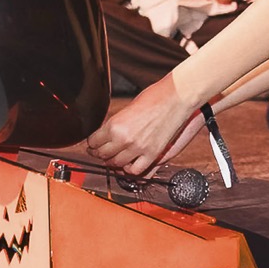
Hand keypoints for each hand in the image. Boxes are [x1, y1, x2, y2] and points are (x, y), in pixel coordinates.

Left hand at [87, 74, 202, 175]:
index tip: (92, 145)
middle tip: (99, 153)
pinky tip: (129, 164)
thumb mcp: (128, 108)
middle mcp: (124, 138)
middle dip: (99, 154)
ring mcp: (138, 148)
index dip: (91, 144)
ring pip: (116, 164)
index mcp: (114, 125)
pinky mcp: (152, 154)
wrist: (177, 97)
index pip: (93, 142)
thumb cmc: (155, 97)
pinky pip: (135, 170)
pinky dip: (129, 169)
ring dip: (113, 162)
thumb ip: (117, 123)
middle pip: (102, 154)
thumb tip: (108, 132)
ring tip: (113, 158)